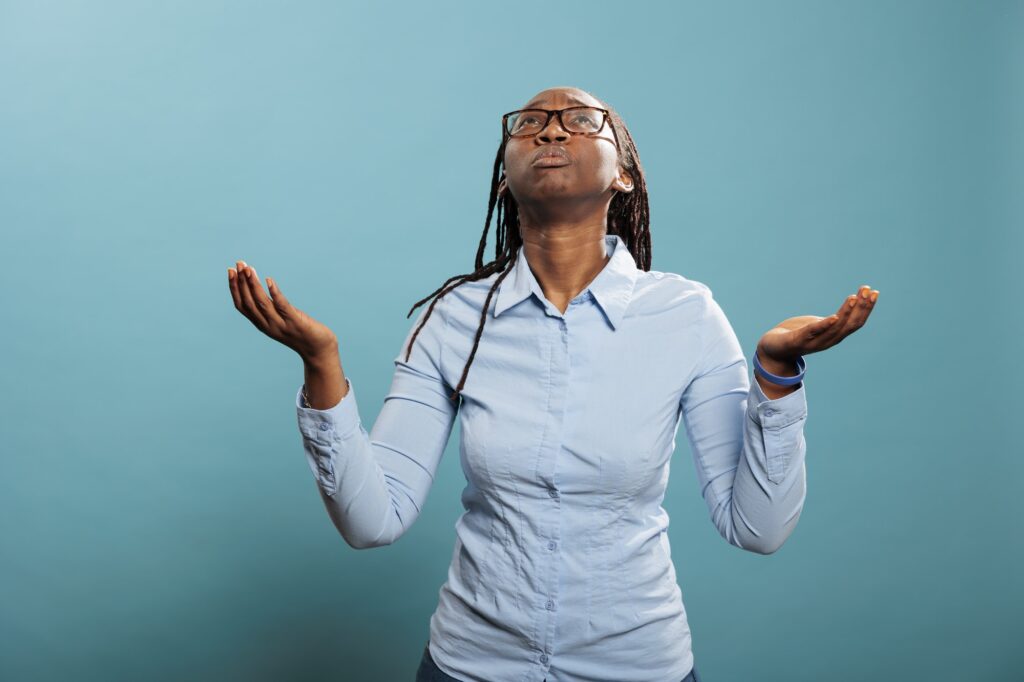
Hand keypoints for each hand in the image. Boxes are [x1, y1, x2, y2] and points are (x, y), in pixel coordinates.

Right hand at [228, 260, 337, 362]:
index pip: (242, 306)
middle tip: (238, 264)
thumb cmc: (300, 331)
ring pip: (262, 303)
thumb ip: (271, 307)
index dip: (234, 289)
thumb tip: (262, 288)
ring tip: (249, 269)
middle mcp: (268, 326)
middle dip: (241, 282)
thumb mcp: (281, 318)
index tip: (231, 271)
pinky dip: (274, 293)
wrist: (319, 350)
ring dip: (253, 285)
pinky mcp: (295, 323)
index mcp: (262, 324)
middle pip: (249, 303)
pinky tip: (269, 280)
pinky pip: (282, 306)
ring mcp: (281, 325)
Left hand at [757, 284, 878, 367]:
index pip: (856, 322)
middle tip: (869, 291)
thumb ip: (831, 320)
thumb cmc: (796, 334)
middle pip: (850, 324)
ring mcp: (814, 342)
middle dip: (862, 308)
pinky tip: (834, 317)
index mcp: (834, 335)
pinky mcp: (798, 341)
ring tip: (854, 297)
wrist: (773, 348)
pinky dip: (825, 325)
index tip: (874, 292)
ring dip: (846, 312)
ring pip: (836, 328)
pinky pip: (814, 332)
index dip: (867, 308)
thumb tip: (848, 305)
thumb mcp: (818, 325)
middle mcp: (828, 341)